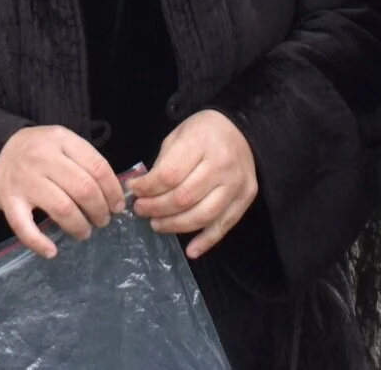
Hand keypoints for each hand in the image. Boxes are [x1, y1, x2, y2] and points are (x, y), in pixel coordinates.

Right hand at [0, 126, 127, 258]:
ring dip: (79, 226)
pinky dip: (39, 242)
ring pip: (61, 208)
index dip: (113, 190)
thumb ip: (85, 161)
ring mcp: (24, 180)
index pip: (97, 167)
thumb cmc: (40, 149)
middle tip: (103, 220)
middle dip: (100, 210)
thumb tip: (116, 193)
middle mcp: (42, 158)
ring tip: (85, 232)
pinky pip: (24, 226)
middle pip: (83, 188)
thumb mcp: (63, 142)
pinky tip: (52, 251)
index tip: (118, 206)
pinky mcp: (8, 200)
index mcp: (61, 139)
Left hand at [129, 110, 257, 259]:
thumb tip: (141, 191)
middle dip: (156, 208)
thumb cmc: (203, 132)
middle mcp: (222, 165)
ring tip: (157, 224)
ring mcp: (236, 183)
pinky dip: (206, 241)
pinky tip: (190, 251)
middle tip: (141, 210)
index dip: (147, 188)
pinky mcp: (246, 197)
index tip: (134, 191)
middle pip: (184, 198)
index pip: (169, 175)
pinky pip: (224, 225)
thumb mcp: (178, 136)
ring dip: (175, 225)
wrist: (241, 129)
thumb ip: (162, 164)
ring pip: (202, 215)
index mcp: (201, 143)